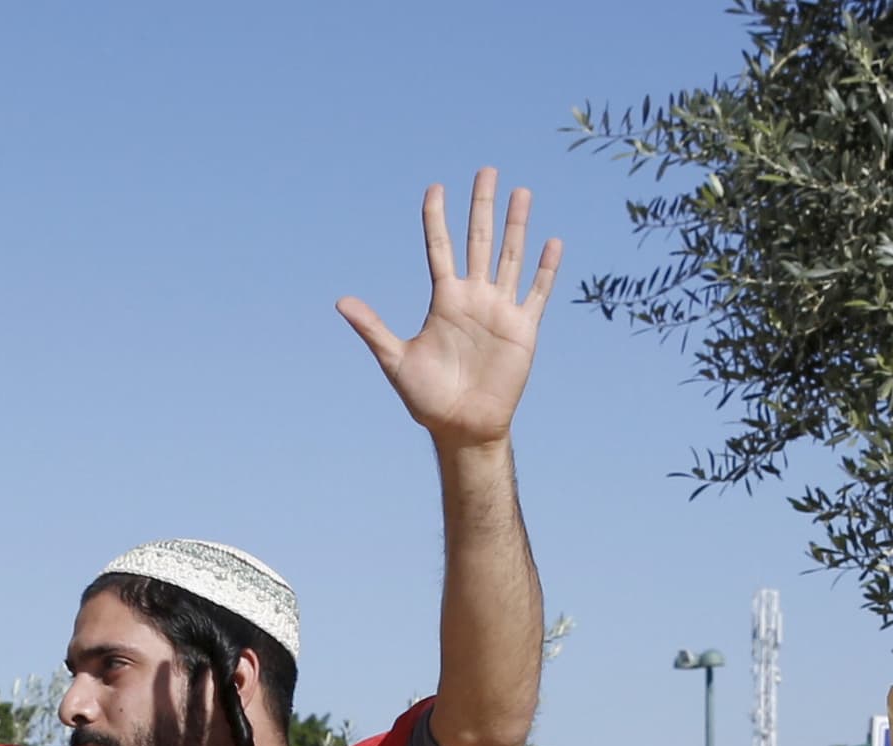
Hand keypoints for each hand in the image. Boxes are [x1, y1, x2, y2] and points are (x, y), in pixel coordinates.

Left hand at [338, 171, 561, 453]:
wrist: (462, 428)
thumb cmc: (427, 399)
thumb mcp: (395, 360)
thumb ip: (373, 328)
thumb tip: (341, 302)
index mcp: (444, 300)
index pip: (439, 248)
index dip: (437, 218)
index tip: (435, 187)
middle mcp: (473, 298)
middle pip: (479, 240)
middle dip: (482, 205)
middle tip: (487, 170)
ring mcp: (500, 310)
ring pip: (509, 257)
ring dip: (516, 225)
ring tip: (521, 192)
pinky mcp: (523, 329)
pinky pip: (536, 292)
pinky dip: (545, 269)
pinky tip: (551, 241)